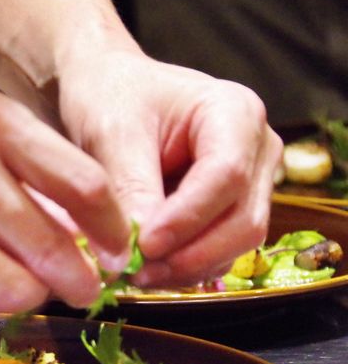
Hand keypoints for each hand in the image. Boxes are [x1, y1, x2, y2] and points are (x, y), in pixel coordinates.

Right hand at [0, 64, 131, 326]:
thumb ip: (27, 160)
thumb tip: (80, 227)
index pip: (83, 186)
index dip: (112, 230)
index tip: (116, 250)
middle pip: (53, 252)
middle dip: (81, 281)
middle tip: (81, 286)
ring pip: (11, 293)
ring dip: (28, 297)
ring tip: (22, 285)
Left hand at [56, 49, 282, 286]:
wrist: (107, 90)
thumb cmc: (110, 96)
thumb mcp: (113, 132)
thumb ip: (130, 187)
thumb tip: (136, 249)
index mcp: (235, 113)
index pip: (226, 176)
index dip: (187, 219)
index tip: (143, 245)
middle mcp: (256, 148)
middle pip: (243, 219)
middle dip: (191, 254)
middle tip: (137, 272)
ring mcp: (250, 181)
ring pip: (236, 242)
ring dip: (187, 267)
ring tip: (135, 273)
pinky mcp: (231, 208)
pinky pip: (220, 249)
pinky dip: (185, 266)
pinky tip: (147, 269)